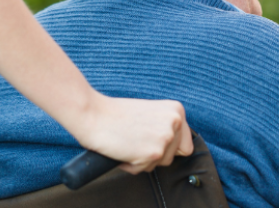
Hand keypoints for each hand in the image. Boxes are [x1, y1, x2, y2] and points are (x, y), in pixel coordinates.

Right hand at [74, 96, 192, 173]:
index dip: (168, 147)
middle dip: (154, 154)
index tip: (151, 141)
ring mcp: (165, 138)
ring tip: (128, 143)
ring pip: (159, 164)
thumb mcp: (149, 112)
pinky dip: (131, 165)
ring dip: (142, 159)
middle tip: (135, 139)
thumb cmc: (114, 114)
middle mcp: (175, 122)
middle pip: (173, 156)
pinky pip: (144, 169)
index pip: (185, 143)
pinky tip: (122, 149)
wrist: (92, 114)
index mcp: (176, 110)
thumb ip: (164, 125)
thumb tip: (173, 144)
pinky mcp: (154, 153)